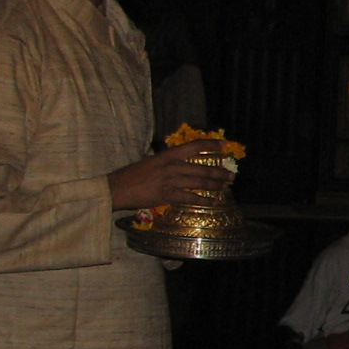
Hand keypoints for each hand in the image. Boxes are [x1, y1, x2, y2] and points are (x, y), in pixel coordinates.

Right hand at [109, 141, 231, 209]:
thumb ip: (167, 162)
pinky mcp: (168, 195)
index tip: (224, 147)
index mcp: (168, 155)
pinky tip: (213, 202)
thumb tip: (181, 163)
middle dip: (219, 172)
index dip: (211, 146)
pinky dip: (204, 200)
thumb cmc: (132, 175)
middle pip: (202, 168)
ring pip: (200, 182)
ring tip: (226, 187)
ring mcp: (171, 181)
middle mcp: (172, 166)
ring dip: (215, 185)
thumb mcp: (151, 161)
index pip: (194, 146)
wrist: (118, 188)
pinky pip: (191, 198)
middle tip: (231, 175)